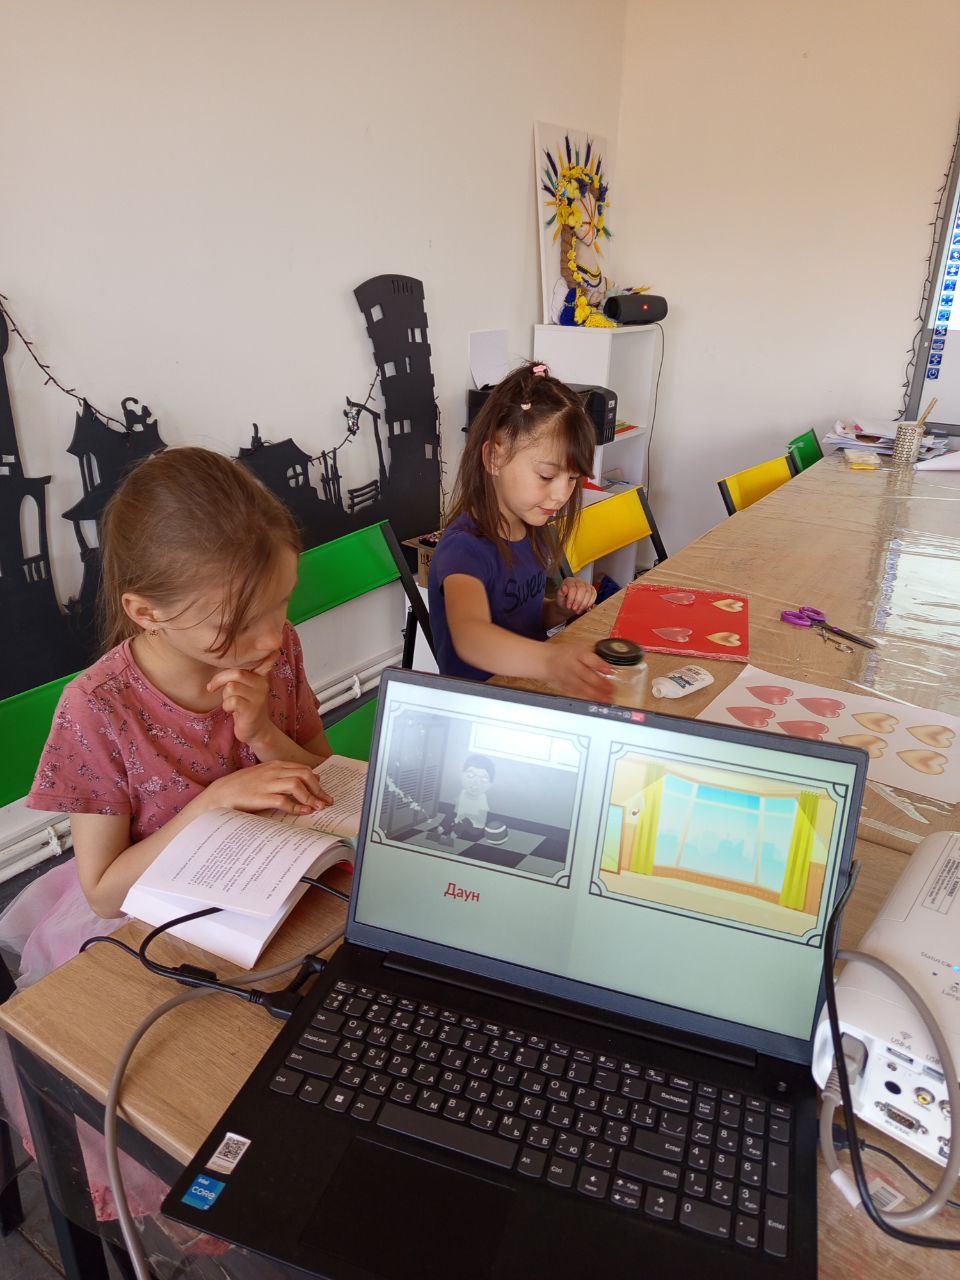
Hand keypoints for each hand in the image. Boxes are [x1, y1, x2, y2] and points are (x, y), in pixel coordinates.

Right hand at [203, 762, 331, 816]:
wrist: (219, 794)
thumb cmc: (242, 787)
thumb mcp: (264, 776)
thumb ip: (283, 776)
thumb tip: (308, 779)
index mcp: (275, 765)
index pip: (303, 769)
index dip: (316, 781)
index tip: (324, 793)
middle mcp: (273, 771)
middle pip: (305, 774)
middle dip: (318, 789)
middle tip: (326, 801)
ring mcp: (267, 784)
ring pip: (297, 785)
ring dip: (311, 797)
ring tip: (318, 807)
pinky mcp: (261, 797)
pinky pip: (284, 801)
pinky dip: (297, 807)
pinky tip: (304, 812)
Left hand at [206, 652, 278, 745]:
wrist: (256, 730)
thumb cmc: (245, 705)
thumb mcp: (245, 685)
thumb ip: (238, 671)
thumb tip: (218, 654)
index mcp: (260, 674)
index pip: (258, 658)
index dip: (249, 654)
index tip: (238, 656)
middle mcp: (263, 683)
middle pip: (236, 673)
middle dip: (219, 680)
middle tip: (212, 688)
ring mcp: (259, 697)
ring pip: (231, 687)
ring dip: (224, 696)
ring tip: (231, 702)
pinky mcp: (252, 710)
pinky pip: (231, 701)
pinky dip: (227, 706)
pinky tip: (232, 711)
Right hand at [544, 645, 613, 700]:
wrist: (546, 661)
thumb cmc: (565, 655)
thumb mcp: (580, 650)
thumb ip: (595, 659)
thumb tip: (610, 669)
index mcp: (577, 654)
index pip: (590, 660)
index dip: (601, 666)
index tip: (611, 671)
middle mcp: (572, 667)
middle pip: (587, 676)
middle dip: (601, 685)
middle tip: (612, 690)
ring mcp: (568, 679)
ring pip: (583, 688)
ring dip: (596, 695)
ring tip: (607, 699)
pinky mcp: (565, 688)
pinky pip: (577, 694)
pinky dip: (587, 699)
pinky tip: (596, 702)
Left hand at [556, 578, 596, 615]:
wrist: (568, 604)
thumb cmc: (563, 600)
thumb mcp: (559, 598)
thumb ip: (560, 593)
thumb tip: (564, 588)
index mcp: (569, 581)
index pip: (572, 587)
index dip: (571, 598)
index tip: (568, 606)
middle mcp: (578, 581)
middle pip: (582, 589)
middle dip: (578, 601)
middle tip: (574, 609)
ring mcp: (586, 584)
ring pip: (588, 593)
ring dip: (584, 604)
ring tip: (578, 610)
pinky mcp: (592, 589)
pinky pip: (594, 595)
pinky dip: (590, 602)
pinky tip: (584, 607)